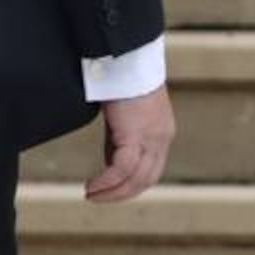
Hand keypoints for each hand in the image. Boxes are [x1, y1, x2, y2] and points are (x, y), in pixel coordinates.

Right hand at [85, 84, 174, 203]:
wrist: (127, 57)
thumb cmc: (123, 79)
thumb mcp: (125, 116)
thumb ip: (122, 139)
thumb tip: (111, 163)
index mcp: (162, 133)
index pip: (152, 170)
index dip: (133, 184)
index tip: (112, 189)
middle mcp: (162, 138)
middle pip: (147, 179)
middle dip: (122, 194)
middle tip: (99, 198)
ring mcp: (152, 137)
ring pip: (136, 179)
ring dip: (112, 192)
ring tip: (92, 195)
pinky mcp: (135, 134)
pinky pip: (122, 169)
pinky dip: (106, 182)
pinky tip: (92, 186)